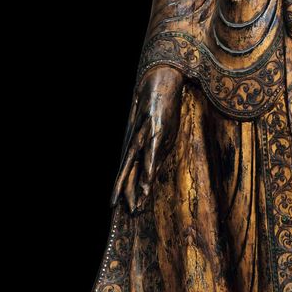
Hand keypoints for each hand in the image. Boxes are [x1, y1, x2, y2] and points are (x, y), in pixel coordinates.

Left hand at [110, 65, 184, 212]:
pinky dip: (151, 166)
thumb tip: (154, 166)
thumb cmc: (157, 102)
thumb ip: (155, 149)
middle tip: (130, 212)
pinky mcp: (156, 129)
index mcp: (138, 144)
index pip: (133, 171)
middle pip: (132, 171)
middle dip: (130, 192)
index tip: (134, 207)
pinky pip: (153, 152)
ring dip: (138, 184)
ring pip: (138, 165)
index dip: (132, 189)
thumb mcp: (158, 130)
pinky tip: (149, 179)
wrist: (161, 78)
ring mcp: (146, 136)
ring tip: (137, 203)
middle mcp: (138, 142)